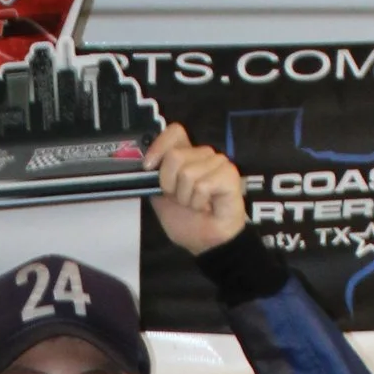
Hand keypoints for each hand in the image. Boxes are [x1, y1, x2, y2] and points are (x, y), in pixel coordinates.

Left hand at [146, 124, 246, 255]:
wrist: (205, 241)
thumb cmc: (187, 221)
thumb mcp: (160, 197)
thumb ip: (153, 177)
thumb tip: (144, 163)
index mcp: (186, 156)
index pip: (175, 132)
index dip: (159, 146)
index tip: (149, 167)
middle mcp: (203, 155)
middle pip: (175, 155)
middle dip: (170, 184)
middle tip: (182, 199)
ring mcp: (218, 162)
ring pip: (188, 172)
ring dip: (186, 197)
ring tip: (196, 204)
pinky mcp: (229, 174)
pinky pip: (203, 185)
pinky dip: (199, 202)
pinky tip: (207, 206)